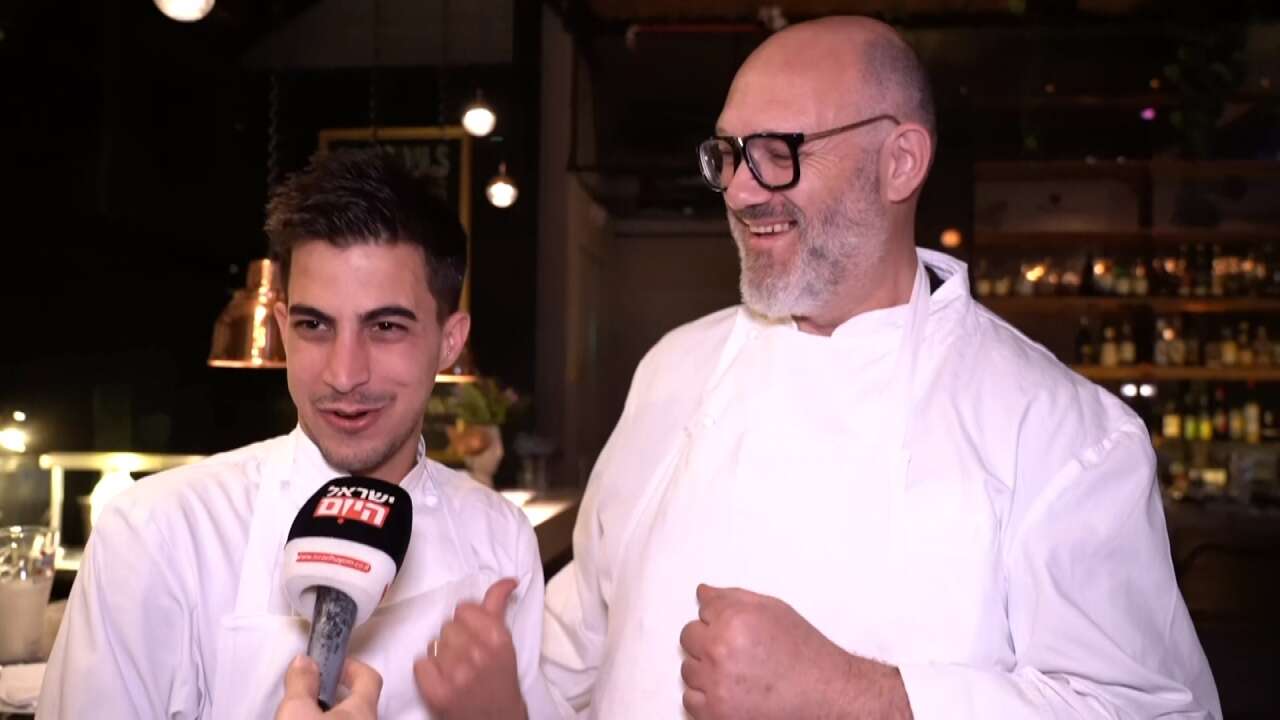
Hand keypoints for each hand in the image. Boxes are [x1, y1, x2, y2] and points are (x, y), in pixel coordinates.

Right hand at [274, 654, 382, 719]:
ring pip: (352, 719)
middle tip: (313, 691)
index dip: (350, 666)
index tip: (330, 665)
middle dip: (338, 694)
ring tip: (306, 713)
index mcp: (363, 710)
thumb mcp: (297, 712)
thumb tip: (304, 662)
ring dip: (332, 713)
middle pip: (360, 700)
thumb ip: (301, 683)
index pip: (369, 676)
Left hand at [414, 578, 527, 719]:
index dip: (466, 621)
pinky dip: (428, 671)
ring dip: (442, 655)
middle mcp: (477, 653)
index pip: (464, 609)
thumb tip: (507, 581)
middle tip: (466, 656)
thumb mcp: (506, 643)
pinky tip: (442, 679)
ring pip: (434, 643)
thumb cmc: (501, 680)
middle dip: (455, 638)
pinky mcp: (438, 692)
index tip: (473, 633)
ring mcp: (456, 674)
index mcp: (497, 638)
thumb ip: (498, 609)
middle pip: (447, 626)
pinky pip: (421, 663)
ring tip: (456, 669)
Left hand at [679, 584, 911, 719]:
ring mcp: (715, 683)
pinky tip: (729, 692)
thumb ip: (733, 598)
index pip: (702, 610)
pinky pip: (690, 699)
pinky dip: (706, 697)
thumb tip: (703, 593)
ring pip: (688, 669)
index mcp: (734, 620)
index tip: (734, 628)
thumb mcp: (773, 610)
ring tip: (737, 673)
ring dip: (706, 670)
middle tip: (736, 651)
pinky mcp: (715, 713)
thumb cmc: (804, 652)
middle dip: (708, 641)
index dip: (720, 618)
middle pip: (688, 637)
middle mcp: (720, 649)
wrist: (825, 693)